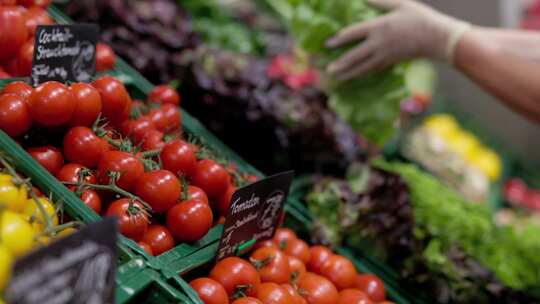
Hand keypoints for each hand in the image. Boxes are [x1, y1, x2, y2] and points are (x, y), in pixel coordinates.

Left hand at [326, 0, 470, 80]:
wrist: (438, 38)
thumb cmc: (420, 18)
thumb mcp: (400, 4)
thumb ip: (380, 1)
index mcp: (379, 26)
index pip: (353, 33)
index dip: (339, 39)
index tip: (327, 43)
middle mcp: (379, 43)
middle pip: (355, 55)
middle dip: (341, 63)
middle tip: (328, 70)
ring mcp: (385, 55)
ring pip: (363, 67)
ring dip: (349, 73)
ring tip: (338, 78)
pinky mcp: (392, 62)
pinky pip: (374, 69)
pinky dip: (363, 73)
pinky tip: (357, 76)